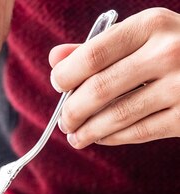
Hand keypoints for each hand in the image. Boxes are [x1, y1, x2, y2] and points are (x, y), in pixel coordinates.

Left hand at [50, 8, 179, 148]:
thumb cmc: (178, 49)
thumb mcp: (145, 36)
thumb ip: (99, 47)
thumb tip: (55, 58)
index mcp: (153, 25)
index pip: (94, 54)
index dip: (67, 75)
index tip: (58, 85)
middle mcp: (168, 52)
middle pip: (99, 89)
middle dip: (73, 110)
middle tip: (64, 120)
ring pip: (115, 117)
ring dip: (87, 131)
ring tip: (75, 136)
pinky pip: (136, 133)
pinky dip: (110, 138)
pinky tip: (100, 137)